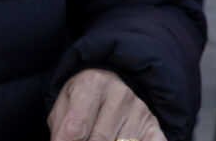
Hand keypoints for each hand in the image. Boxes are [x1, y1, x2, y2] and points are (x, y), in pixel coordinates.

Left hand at [46, 67, 160, 140]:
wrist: (113, 81)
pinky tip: (120, 140)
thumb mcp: (64, 105)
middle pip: (99, 140)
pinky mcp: (154, 125)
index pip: (76, 128)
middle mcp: (120, 94)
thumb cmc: (83, 98)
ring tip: (99, 138)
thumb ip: (61, 130)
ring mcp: (140, 110)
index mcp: (92, 83)